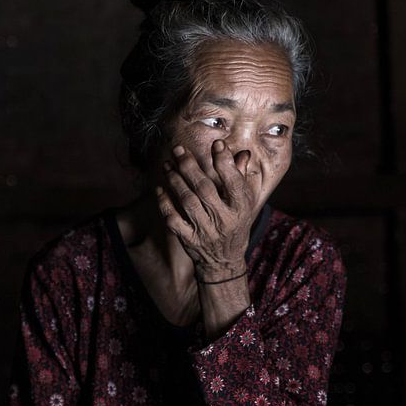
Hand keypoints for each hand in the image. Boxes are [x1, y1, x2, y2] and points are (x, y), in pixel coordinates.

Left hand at [157, 139, 256, 280]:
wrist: (224, 261)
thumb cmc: (236, 225)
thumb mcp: (246, 204)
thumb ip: (242, 178)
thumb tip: (242, 153)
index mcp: (241, 209)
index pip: (234, 182)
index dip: (225, 162)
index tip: (216, 144)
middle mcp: (224, 220)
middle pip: (205, 190)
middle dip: (190, 167)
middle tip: (178, 150)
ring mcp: (205, 231)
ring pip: (187, 202)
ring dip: (175, 180)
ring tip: (167, 164)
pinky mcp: (189, 240)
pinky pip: (173, 220)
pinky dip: (165, 203)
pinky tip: (160, 189)